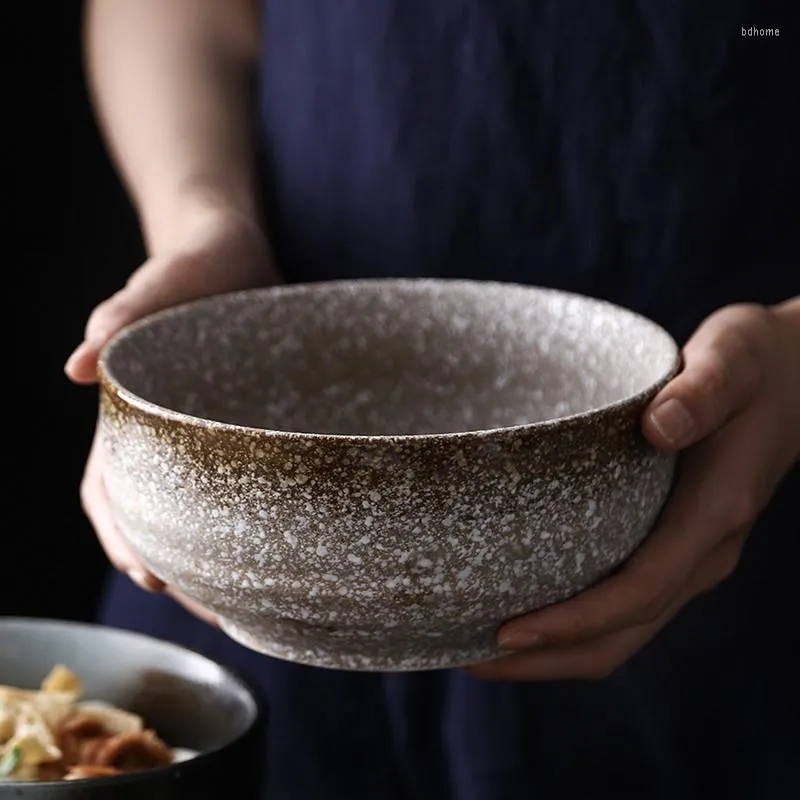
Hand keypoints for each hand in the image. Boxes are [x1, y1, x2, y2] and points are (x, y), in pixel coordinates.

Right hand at [66, 207, 279, 624]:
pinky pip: (243, 486)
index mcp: (131, 412)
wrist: (236, 254)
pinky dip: (251, 522)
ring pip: (200, 511)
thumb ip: (121, 317)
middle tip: (216, 614)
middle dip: (178, 568)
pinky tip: (284, 551)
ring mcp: (208, 436)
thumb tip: (75, 368)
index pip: (112, 489)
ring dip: (216, 559)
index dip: (123, 536)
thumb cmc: (193, 265)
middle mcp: (166, 434)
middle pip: (157, 517)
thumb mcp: (159, 284)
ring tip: (251, 604)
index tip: (151, 578)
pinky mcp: (248, 429)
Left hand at [468, 300, 799, 681]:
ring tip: (484, 649)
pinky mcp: (676, 548)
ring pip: (625, 632)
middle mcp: (704, 551)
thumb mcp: (733, 360)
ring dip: (557, 652)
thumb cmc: (754, 366)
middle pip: (623, 634)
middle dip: (548, 657)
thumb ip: (701, 391)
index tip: (508, 632)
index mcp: (713, 514)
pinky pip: (626, 606)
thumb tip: (658, 426)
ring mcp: (691, 557)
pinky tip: (530, 604)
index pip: (638, 591)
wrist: (793, 383)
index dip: (573, 622)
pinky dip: (576, 624)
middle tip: (471, 659)